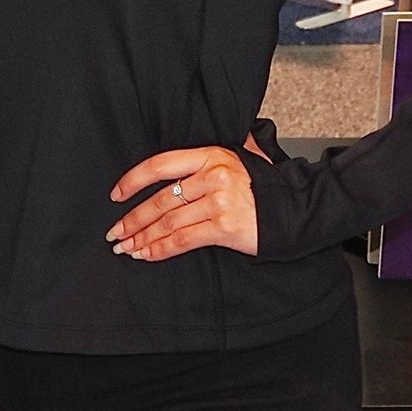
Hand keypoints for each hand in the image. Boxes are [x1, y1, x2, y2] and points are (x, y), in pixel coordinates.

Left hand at [106, 145, 260, 261]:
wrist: (296, 209)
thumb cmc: (264, 190)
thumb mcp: (234, 164)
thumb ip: (202, 167)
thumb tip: (165, 181)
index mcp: (210, 155)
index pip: (160, 165)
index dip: (133, 181)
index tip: (117, 195)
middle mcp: (212, 176)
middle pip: (160, 199)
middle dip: (133, 219)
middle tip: (115, 232)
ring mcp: (218, 202)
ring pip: (168, 222)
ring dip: (142, 238)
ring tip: (126, 247)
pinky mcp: (224, 227)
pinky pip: (183, 240)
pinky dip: (160, 249)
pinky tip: (147, 254)